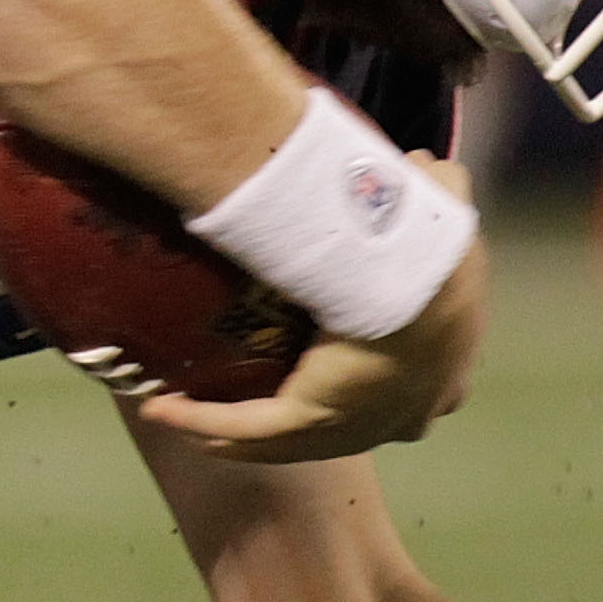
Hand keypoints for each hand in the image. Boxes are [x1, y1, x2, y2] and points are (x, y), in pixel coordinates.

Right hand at [135, 157, 485, 464]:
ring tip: (182, 410)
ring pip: (286, 439)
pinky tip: (158, 409)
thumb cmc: (431, 242)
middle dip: (308, 421)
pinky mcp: (310, 422)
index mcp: (444, 370)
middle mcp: (401, 413)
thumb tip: (416, 163)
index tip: (346, 360)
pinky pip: (246, 429)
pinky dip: (199, 420)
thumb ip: (434, 191)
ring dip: (231, 428)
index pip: (420, 392)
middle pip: (351, 428)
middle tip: (260, 394)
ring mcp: (355, 427)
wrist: (415, 274)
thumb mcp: (442, 206)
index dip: (386, 383)